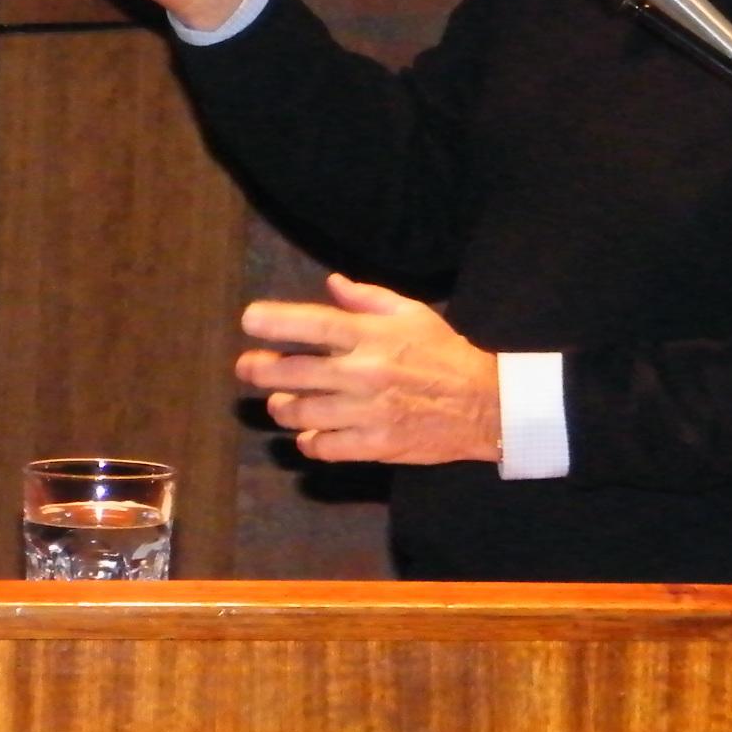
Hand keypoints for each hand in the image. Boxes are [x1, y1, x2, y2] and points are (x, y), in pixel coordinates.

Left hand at [236, 274, 500, 465]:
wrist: (484, 405)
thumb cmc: (443, 353)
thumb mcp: (411, 314)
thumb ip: (367, 299)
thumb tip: (332, 283)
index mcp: (371, 337)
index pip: (313, 325)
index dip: (275, 322)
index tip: (249, 321)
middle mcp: (363, 373)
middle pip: (294, 373)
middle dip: (260, 370)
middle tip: (247, 368)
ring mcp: (367, 413)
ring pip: (303, 414)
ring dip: (282, 408)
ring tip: (279, 403)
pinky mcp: (375, 446)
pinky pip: (326, 448)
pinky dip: (309, 442)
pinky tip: (307, 435)